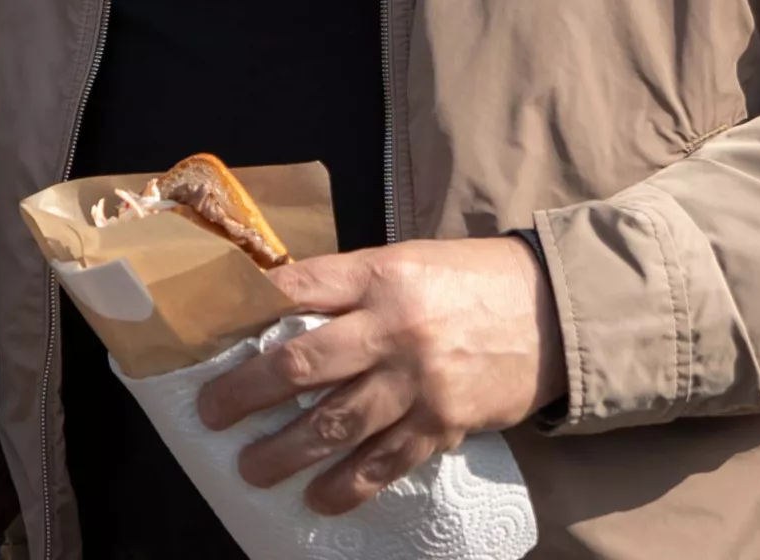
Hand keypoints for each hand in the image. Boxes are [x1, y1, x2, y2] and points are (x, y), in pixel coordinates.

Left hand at [195, 235, 563, 514]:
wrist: (550, 311)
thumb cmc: (466, 280)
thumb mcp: (405, 261)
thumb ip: (348, 284)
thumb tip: (279, 307)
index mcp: (379, 274)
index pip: (298, 289)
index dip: (247, 310)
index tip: (209, 334)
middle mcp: (393, 328)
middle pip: (303, 363)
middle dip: (248, 392)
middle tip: (212, 413)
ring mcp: (418, 381)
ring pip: (336, 424)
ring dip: (286, 453)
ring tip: (251, 469)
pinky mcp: (443, 424)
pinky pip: (385, 463)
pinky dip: (347, 485)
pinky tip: (318, 498)